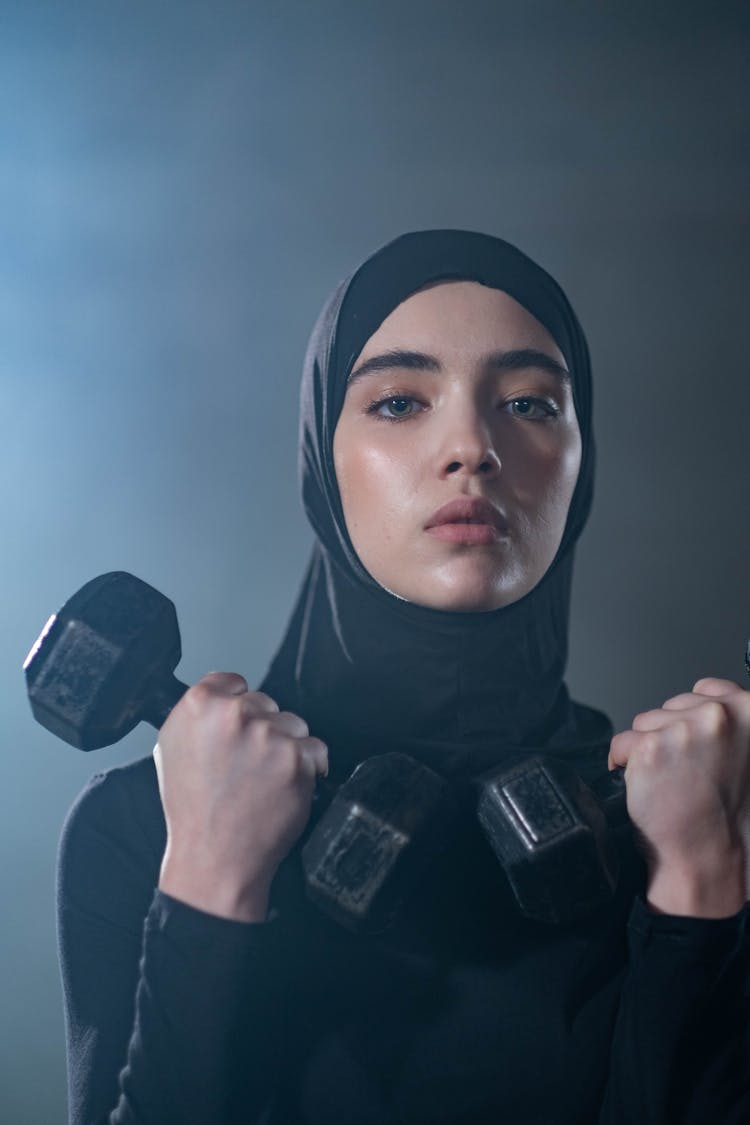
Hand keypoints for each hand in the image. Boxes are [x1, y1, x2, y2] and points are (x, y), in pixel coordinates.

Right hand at [154, 672, 327, 921]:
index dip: (236, 705)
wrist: (215, 858)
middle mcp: (234, 715)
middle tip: (245, 765)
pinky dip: (305, 768)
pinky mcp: (296, 758)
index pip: (233, 682)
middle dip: (261, 729)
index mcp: (198, 706)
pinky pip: (315, 749)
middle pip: (265, 703)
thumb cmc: (193, 810)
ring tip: (262, 780)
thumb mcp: (170, 749)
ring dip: (286, 747)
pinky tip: (280, 788)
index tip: (236, 727)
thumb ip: (196, 716)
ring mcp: (267, 735)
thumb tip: (220, 695)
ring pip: (293, 724)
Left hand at [608, 678, 749, 916]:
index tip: (694, 744)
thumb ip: (729, 723)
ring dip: (649, 750)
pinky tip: (647, 786)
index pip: (708, 690)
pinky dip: (624, 765)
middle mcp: (718, 716)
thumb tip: (707, 701)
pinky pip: (620, 745)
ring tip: (670, 782)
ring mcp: (683, 730)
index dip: (692, 719)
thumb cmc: (728, 814)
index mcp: (749, 712)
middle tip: (684, 773)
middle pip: (672, 706)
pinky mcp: (650, 748)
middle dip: (671, 736)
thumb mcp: (746, 753)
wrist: (709, 855)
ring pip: (645, 723)